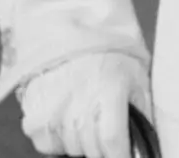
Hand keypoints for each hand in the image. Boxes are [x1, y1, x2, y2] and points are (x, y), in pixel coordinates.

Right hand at [18, 51, 150, 157]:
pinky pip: (47, 144)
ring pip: (70, 148)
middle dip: (101, 146)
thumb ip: (142, 111)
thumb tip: (145, 144)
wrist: (69, 33)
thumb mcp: (135, 76)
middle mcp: (79, 101)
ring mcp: (53, 110)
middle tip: (103, 125)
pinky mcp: (33, 116)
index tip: (122, 155)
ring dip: (79, 140)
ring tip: (84, 113)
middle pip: (91, 149)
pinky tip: (64, 116)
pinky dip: (57, 138)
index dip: (118, 155)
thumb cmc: (107, 55)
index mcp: (109, 90)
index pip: (112, 140)